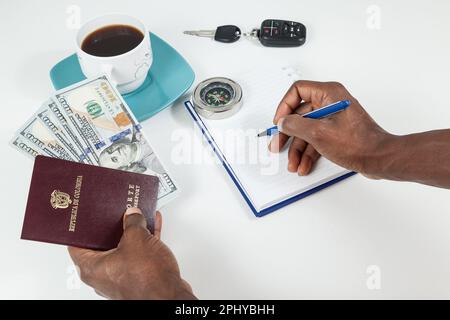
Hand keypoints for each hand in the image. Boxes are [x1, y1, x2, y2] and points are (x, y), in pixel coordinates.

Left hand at [68, 208, 195, 299]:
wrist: (167, 296)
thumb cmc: (147, 279)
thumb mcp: (137, 238)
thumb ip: (133, 222)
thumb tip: (132, 216)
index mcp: (92, 267)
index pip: (76, 244)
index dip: (82, 228)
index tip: (87, 218)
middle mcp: (102, 276)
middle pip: (102, 245)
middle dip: (112, 228)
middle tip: (115, 216)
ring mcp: (120, 279)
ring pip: (123, 251)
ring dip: (131, 234)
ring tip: (138, 220)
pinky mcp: (137, 280)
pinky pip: (138, 256)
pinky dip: (144, 243)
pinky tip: (152, 230)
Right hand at [270, 81, 393, 176]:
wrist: (379, 159)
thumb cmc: (358, 143)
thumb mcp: (318, 133)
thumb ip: (296, 125)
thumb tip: (283, 122)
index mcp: (329, 94)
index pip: (297, 91)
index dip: (284, 107)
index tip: (279, 122)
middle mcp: (331, 102)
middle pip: (299, 114)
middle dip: (288, 134)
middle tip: (277, 145)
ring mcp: (334, 118)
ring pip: (306, 130)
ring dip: (298, 149)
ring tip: (293, 163)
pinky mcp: (336, 132)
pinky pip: (316, 138)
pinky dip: (308, 152)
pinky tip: (304, 165)